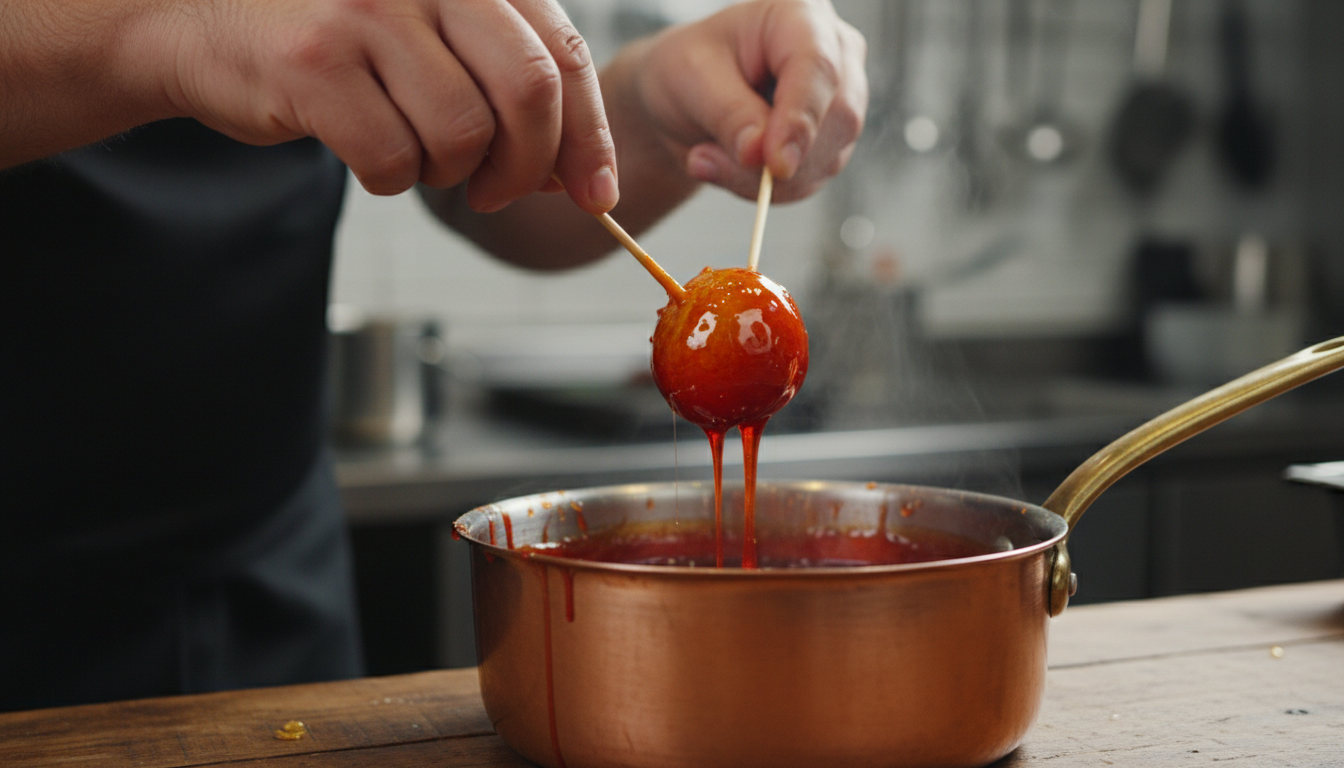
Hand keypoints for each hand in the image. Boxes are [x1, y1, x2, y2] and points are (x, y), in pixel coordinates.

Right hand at [166, 0, 617, 211]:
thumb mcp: (437, 38)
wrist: (202, 22)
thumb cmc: (340, 42)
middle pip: (529, 92)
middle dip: (529, 166)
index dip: (589, 135)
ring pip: (462, 136)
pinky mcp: (316, 61)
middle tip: (502, 193)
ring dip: (448, 173)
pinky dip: (391, 179)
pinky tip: (366, 151)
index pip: (563, 53)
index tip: (598, 194)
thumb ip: (508, 85)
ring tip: (412, 152)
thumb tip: (580, 175)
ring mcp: (369, 10)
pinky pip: (394, 161)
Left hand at [627, 0, 866, 201]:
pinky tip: (731, 168)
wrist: (687, 97)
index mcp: (799, 15)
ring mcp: (838, 100)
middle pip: (837, 116)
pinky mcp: (830, 142)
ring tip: (707, 158)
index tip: (775, 164)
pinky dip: (767, 189)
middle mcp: (833, 53)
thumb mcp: (691, 78)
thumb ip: (729, 114)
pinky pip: (811, 180)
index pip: (819, 66)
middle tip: (709, 162)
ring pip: (827, 157)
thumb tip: (760, 155)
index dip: (800, 118)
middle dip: (777, 158)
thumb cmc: (689, 67)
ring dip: (764, 179)